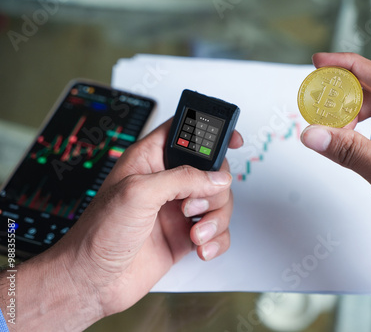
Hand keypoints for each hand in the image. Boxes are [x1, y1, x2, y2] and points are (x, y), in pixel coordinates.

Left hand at [6, 119, 242, 330]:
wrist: (94, 281)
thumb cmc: (99, 233)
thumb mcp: (139, 193)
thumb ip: (183, 178)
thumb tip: (217, 178)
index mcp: (150, 160)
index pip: (186, 133)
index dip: (210, 131)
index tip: (233, 140)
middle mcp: (167, 183)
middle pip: (213, 171)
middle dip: (212, 190)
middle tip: (190, 206)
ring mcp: (178, 210)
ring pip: (220, 202)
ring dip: (215, 219)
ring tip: (195, 233)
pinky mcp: (185, 235)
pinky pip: (217, 230)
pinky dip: (216, 239)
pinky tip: (201, 247)